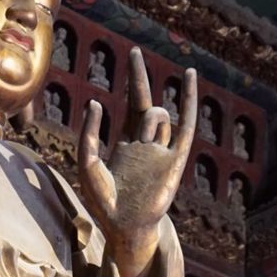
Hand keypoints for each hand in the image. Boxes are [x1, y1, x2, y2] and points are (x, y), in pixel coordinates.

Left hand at [78, 48, 196, 276]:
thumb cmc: (103, 201)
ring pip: (159, 115)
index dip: (132, 80)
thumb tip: (97, 101)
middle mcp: (146, 143)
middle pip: (145, 100)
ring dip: (149, 117)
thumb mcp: (87, 164)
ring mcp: (163, 150)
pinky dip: (188, 101)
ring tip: (143, 136)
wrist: (125, 227)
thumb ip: (89, 134)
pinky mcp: (176, 159)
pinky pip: (185, 125)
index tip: (132, 54)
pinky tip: (190, 78)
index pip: (131, 104)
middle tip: (134, 49)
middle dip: (138, 76)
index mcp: (126, 143)